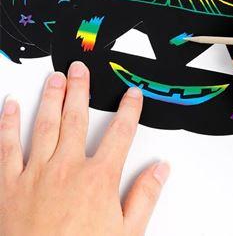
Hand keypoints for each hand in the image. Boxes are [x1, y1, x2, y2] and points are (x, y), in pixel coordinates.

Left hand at [0, 61, 168, 235]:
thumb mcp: (127, 233)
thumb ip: (145, 196)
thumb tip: (161, 169)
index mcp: (98, 178)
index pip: (120, 133)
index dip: (129, 110)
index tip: (132, 95)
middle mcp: (67, 168)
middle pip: (77, 118)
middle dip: (80, 90)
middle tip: (80, 69)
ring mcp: (36, 174)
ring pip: (45, 125)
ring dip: (51, 97)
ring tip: (55, 78)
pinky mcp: (9, 186)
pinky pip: (7, 148)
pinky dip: (8, 124)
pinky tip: (11, 106)